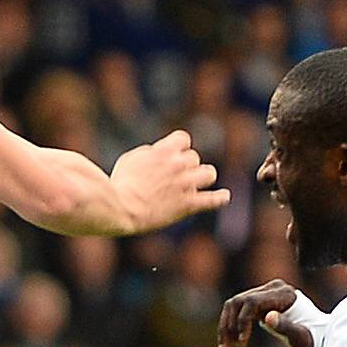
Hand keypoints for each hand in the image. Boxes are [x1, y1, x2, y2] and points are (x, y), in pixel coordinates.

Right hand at [112, 129, 228, 232]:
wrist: (122, 207)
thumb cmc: (122, 183)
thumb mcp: (132, 158)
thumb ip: (151, 153)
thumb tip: (161, 155)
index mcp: (165, 151)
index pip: (183, 139)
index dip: (179, 147)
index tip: (172, 154)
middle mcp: (179, 165)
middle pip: (194, 158)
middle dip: (185, 165)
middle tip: (174, 176)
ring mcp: (186, 185)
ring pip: (209, 173)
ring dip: (203, 176)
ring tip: (198, 180)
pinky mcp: (188, 205)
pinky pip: (212, 200)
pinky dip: (220, 198)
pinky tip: (224, 196)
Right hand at [217, 279, 312, 346]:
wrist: (321, 335)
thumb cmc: (313, 339)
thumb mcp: (301, 337)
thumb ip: (285, 327)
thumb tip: (268, 317)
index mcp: (283, 294)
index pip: (252, 302)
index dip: (242, 322)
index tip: (241, 342)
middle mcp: (273, 288)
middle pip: (238, 302)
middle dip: (229, 325)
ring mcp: (266, 292)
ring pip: (233, 305)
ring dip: (226, 326)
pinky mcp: (261, 300)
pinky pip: (238, 309)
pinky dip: (231, 325)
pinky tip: (229, 342)